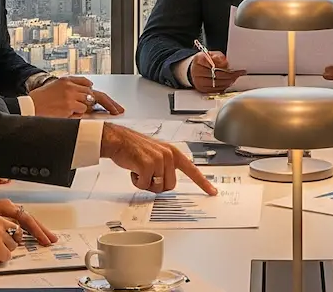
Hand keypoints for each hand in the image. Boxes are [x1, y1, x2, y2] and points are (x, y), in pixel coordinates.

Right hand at [0, 206, 45, 266]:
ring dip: (5, 250)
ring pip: (13, 244)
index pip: (17, 218)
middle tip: (49, 240)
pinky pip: (6, 255)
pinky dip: (0, 258)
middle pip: (19, 229)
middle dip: (33, 236)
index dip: (32, 226)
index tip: (44, 232)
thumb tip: (4, 237)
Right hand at [29, 76, 124, 116]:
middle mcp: (71, 85)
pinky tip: (67, 114)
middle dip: (109, 103)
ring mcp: (71, 95)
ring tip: (70, 111)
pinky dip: (78, 115)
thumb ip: (72, 89)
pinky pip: (81, 111)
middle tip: (118, 110)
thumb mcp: (56, 88)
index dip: (98, 95)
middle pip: (95, 94)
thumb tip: (88, 95)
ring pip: (88, 103)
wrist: (29, 107)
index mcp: (67, 80)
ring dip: (85, 110)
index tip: (109, 102)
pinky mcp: (69, 105)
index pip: (88, 85)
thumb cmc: (41, 101)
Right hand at [102, 123, 218, 195]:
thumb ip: (166, 166)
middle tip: (147, 174)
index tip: (212, 191)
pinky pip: (145, 186)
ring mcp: (159, 159)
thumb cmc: (135, 148)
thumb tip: (168, 183)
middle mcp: (169, 155)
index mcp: (173, 152)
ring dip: (147, 183)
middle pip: (170, 186)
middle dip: (158, 185)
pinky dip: (137, 182)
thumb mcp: (156, 154)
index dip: (203, 183)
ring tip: (140, 169)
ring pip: (158, 188)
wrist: (119, 140)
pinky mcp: (148, 165)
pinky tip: (134, 170)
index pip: (192, 170)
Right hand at [189, 50, 245, 94]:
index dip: (225, 66)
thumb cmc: (204, 61)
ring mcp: (199, 82)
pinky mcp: (202, 90)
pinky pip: (215, 90)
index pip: (214, 64)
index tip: (234, 67)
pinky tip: (228, 82)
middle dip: (229, 75)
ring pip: (217, 84)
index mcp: (199, 60)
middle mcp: (197, 72)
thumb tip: (224, 62)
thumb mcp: (211, 54)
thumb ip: (218, 57)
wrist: (194, 69)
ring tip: (235, 78)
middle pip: (217, 75)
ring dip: (228, 81)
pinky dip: (224, 87)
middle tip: (238, 73)